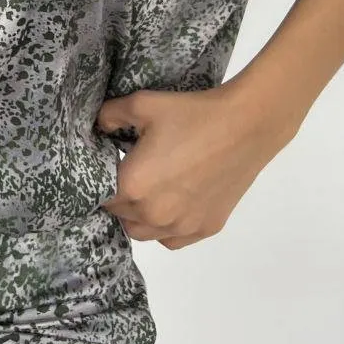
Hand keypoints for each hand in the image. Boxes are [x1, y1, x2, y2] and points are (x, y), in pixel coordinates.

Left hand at [94, 86, 289, 248]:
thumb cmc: (192, 113)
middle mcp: (154, 215)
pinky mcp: (206, 228)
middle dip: (119, 197)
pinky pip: (172, 239)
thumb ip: (110, 115)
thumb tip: (98, 125)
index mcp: (133, 187)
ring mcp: (182, 226)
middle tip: (130, 173)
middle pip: (120, 216)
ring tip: (150, 190)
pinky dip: (166, 228)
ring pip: (144, 233)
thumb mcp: (142, 104)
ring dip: (139, 216)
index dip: (100, 180)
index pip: (100, 195)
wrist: (245, 125)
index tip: (110, 166)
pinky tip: (172, 204)